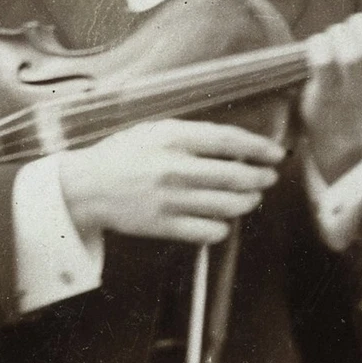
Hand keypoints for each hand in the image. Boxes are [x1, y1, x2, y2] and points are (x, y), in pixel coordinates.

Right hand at [57, 119, 284, 245]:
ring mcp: (170, 199)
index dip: (258, 147)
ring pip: (228, 205)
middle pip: (236, 176)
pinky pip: (209, 231)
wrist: (86, 186)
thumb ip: (191, 136)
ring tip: (249, 198)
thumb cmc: (122, 155)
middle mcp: (174, 167)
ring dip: (247, 202)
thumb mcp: (154, 131)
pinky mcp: (163, 225)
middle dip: (261, 178)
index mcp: (172, 137)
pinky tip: (221, 219)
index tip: (275, 154)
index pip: (229, 140)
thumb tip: (235, 145)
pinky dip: (223, 227)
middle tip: (269, 178)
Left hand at [300, 13, 361, 181]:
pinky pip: (322, 61)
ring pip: (349, 54)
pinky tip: (319, 47)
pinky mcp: (326, 95)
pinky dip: (318, 45)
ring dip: (337, 34)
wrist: (340, 128)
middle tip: (352, 27)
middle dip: (360, 24)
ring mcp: (354, 93)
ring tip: (334, 37)